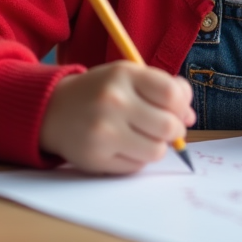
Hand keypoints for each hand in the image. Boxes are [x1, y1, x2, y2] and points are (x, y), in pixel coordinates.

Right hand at [39, 61, 194, 173]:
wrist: (51, 110)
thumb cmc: (100, 92)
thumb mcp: (127, 77)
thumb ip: (162, 89)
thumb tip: (189, 117)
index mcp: (123, 74)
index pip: (172, 93)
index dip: (182, 106)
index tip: (177, 110)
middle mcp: (113, 101)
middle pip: (169, 127)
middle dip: (174, 131)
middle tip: (165, 129)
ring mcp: (103, 132)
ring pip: (156, 151)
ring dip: (156, 147)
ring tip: (142, 137)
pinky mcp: (96, 158)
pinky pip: (136, 167)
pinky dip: (137, 159)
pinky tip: (122, 146)